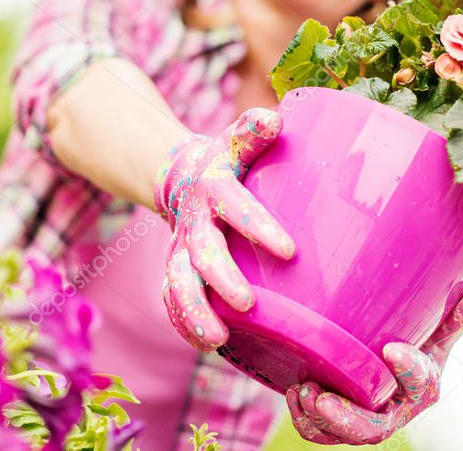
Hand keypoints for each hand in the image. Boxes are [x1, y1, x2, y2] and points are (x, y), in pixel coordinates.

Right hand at [155, 108, 294, 350]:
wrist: (183, 177)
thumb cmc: (228, 160)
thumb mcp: (237, 140)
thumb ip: (253, 130)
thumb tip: (275, 120)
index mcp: (214, 187)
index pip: (235, 205)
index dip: (259, 226)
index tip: (289, 251)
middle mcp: (194, 220)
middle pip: (203, 252)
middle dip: (222, 279)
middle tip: (248, 304)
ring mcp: (181, 248)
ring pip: (179, 282)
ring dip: (195, 311)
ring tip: (217, 338)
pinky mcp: (177, 268)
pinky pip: (173, 299)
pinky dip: (185, 322)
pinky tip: (207, 343)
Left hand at [286, 290, 462, 444]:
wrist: (389, 368)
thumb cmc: (415, 347)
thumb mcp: (436, 334)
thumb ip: (454, 318)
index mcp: (422, 389)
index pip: (422, 385)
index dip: (410, 369)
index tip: (392, 349)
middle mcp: (395, 412)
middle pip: (375, 428)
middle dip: (349, 418)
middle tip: (325, 400)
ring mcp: (366, 422)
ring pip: (342, 435)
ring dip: (320, 418)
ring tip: (304, 389)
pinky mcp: (339, 426)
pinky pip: (320, 433)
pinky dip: (305, 419)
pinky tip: (295, 392)